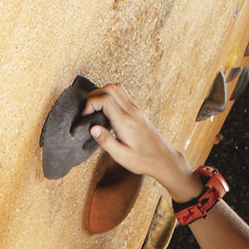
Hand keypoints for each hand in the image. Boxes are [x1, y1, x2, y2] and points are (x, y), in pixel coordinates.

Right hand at [83, 83, 199, 200]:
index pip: (105, 99)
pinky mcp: (138, 111)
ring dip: (103, 92)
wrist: (163, 159)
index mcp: (125, 122)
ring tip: (96, 108)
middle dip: (94, 95)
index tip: (85, 115)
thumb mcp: (122, 156)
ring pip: (117, 87)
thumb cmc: (143, 160)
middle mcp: (131, 112)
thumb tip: (92, 128)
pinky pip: (123, 94)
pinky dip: (112, 95)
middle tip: (88, 109)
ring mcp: (136, 109)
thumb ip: (106, 142)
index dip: (90, 103)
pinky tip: (108, 109)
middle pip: (110, 88)